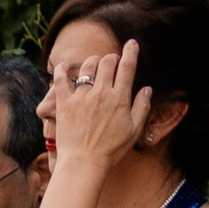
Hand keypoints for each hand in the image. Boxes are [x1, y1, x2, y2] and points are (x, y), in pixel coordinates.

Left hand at [49, 33, 152, 177]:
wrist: (84, 163)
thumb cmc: (111, 150)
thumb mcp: (134, 131)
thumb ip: (142, 107)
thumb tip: (147, 89)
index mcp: (119, 98)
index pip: (127, 67)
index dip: (131, 52)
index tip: (131, 44)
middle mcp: (101, 93)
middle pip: (107, 62)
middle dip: (111, 58)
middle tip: (111, 62)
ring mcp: (81, 97)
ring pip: (87, 66)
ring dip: (92, 61)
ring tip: (93, 65)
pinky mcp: (64, 103)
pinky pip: (61, 78)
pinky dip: (62, 68)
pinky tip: (65, 66)